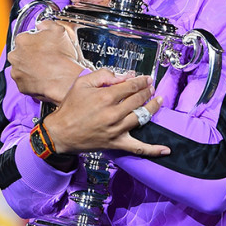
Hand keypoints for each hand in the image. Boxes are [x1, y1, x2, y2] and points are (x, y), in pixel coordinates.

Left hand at [8, 19, 87, 103]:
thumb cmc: (61, 58)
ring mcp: (16, 71)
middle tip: (45, 57)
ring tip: (45, 68)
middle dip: (31, 54)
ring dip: (30, 67)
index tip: (44, 45)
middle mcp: (15, 56)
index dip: (37, 41)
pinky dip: (32, 80)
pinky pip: (25, 81)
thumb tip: (42, 26)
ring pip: (22, 67)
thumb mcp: (58, 30)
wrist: (65, 80)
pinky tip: (43, 78)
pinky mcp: (21, 85)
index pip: (26, 37)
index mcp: (22, 40)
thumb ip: (46, 24)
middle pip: (22, 52)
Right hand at [43, 70, 169, 157]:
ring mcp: (117, 129)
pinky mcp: (117, 143)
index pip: (130, 86)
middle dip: (147, 90)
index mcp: (105, 97)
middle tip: (151, 86)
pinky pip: (139, 148)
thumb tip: (122, 76)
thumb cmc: (69, 108)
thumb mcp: (81, 84)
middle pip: (138, 99)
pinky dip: (153, 150)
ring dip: (153, 107)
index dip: (141, 81)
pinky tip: (165, 149)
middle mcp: (113, 113)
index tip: (146, 78)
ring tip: (158, 100)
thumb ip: (103, 76)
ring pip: (142, 117)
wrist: (60, 132)